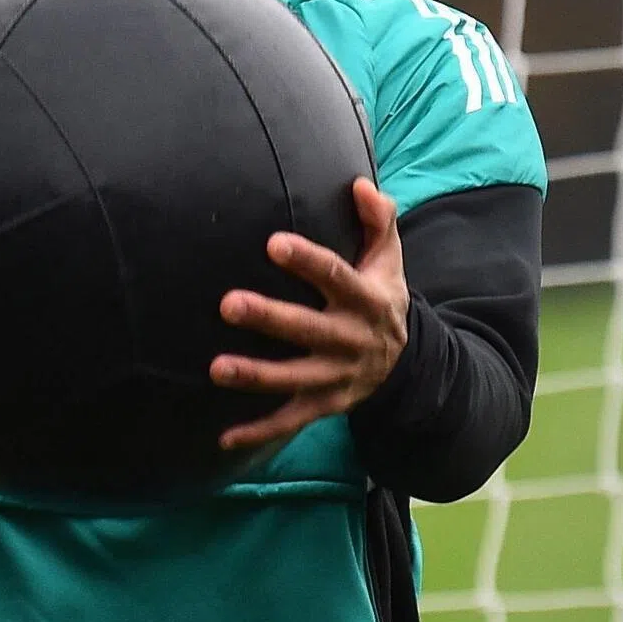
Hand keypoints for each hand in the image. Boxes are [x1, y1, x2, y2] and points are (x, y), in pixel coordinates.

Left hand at [210, 177, 408, 450]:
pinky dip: (258, 432)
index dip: (306, 261)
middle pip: (308, 329)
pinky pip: (289, 421)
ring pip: (293, 379)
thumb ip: (378, 219)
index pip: (336, 276)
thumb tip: (360, 184)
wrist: (406, 361)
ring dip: (255, 375)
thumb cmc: (380, 294)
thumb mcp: (389, 259)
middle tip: (227, 304)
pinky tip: (222, 437)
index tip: (271, 243)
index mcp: (367, 299)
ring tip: (215, 368)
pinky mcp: (323, 405)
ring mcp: (337, 377)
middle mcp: (352, 340)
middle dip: (269, 318)